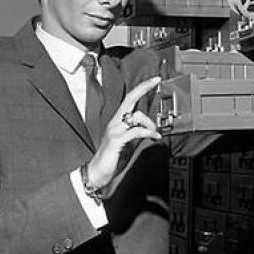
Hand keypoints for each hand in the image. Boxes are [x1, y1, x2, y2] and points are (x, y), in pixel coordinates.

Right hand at [87, 76, 161, 190]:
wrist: (98, 172)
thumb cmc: (113, 158)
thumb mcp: (128, 143)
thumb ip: (137, 133)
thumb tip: (151, 129)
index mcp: (117, 121)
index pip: (129, 100)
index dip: (141, 88)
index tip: (153, 80)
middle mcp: (115, 122)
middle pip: (130, 99)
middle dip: (143, 87)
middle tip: (156, 81)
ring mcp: (115, 130)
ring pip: (136, 116)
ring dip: (150, 123)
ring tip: (155, 133)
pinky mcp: (116, 140)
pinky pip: (136, 131)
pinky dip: (148, 133)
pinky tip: (155, 137)